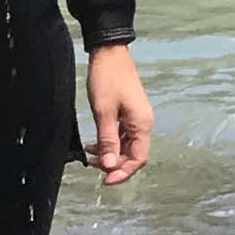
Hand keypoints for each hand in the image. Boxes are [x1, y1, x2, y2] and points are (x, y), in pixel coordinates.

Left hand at [85, 45, 153, 183]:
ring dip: (110, 154)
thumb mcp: (104, 113)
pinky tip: (94, 143)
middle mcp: (143, 123)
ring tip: (91, 154)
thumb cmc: (107, 80)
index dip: (122, 173)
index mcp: (142, 124)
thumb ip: (108, 141)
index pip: (138, 159)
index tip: (104, 180)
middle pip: (133, 155)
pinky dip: (109, 143)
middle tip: (93, 164)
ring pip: (126, 146)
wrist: (109, 53)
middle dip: (114, 164)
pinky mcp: (129, 113)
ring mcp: (136, 118)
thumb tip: (110, 166)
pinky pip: (122, 135)